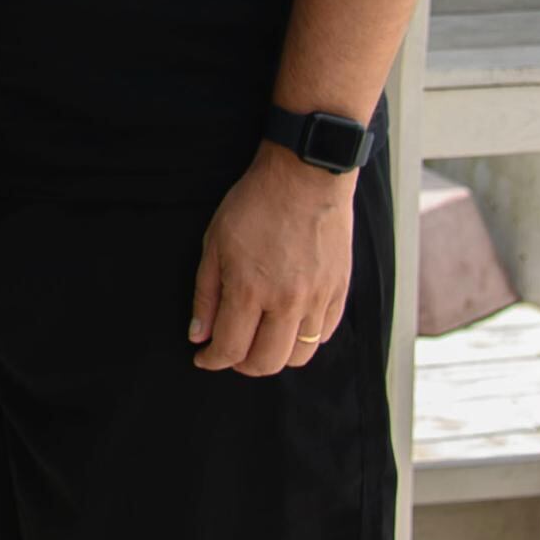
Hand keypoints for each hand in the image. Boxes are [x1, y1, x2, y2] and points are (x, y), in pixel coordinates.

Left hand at [190, 146, 358, 376]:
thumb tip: (199, 335)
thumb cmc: (256, 203)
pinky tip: (289, 324)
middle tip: (231, 351)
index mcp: (250, 289)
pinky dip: (305, 339)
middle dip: (242, 365)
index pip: (230, 349)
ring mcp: (318, 298)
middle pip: (266, 363)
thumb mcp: (215, 242)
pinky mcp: (339, 290)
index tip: (203, 357)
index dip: (212, 360)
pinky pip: (324, 334)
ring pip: (299, 356)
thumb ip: (206, 294)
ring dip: (275, 356)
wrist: (306, 174)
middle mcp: (287, 301)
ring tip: (262, 339)